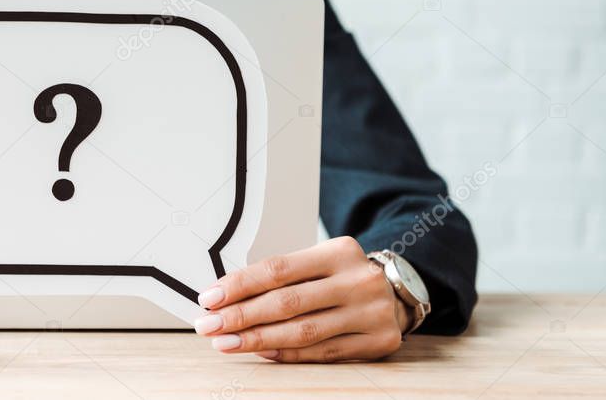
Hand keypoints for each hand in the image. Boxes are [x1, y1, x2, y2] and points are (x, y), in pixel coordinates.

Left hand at [193, 236, 409, 362]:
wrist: (395, 293)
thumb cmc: (342, 277)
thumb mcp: (319, 262)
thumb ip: (282, 277)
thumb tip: (226, 297)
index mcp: (338, 251)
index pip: (278, 269)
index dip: (240, 284)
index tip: (210, 297)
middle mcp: (358, 280)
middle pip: (288, 302)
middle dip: (242, 315)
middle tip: (209, 325)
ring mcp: (371, 312)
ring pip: (303, 331)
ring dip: (258, 339)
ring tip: (227, 343)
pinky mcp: (378, 341)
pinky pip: (323, 352)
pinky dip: (288, 353)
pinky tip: (262, 351)